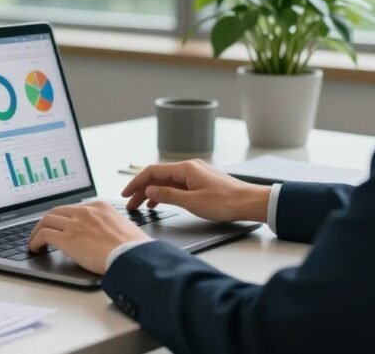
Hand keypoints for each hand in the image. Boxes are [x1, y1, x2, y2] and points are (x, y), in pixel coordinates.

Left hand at [27, 201, 150, 273]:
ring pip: (47, 221)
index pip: (74, 208)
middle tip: (42, 231)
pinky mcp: (67, 238)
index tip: (60, 225)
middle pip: (57, 211)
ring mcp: (75, 223)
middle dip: (47, 221)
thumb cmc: (134, 248)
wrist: (133, 256)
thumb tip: (102, 237)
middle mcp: (86, 211)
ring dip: (37, 231)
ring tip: (34, 241)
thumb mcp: (123, 227)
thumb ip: (109, 227)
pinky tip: (34, 248)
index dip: (63, 218)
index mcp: (100, 206)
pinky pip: (44, 235)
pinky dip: (35, 240)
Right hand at [121, 159, 270, 222]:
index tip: (125, 194)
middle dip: (141, 190)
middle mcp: (188, 167)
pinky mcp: (200, 181)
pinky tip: (160, 202)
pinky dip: (165, 193)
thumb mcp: (192, 202)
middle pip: (158, 176)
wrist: (250, 202)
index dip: (136, 183)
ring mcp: (195, 174)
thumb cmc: (225, 202)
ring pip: (166, 181)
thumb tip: (149, 191)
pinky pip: (176, 185)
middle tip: (130, 204)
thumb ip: (168, 196)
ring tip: (141, 206)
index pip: (152, 172)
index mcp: (185, 169)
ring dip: (152, 192)